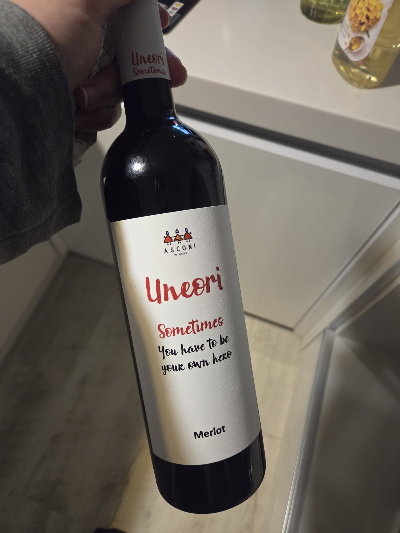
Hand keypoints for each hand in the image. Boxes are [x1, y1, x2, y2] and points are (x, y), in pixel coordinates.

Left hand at [12, 0, 187, 131]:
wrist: (20, 91)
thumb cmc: (43, 39)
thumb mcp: (85, 1)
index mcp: (82, 14)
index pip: (124, 14)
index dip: (146, 22)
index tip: (162, 24)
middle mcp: (82, 43)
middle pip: (129, 54)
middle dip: (145, 69)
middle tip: (170, 75)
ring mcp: (81, 74)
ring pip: (119, 85)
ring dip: (107, 92)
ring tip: (84, 94)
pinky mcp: (79, 102)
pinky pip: (106, 109)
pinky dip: (97, 112)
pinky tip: (80, 108)